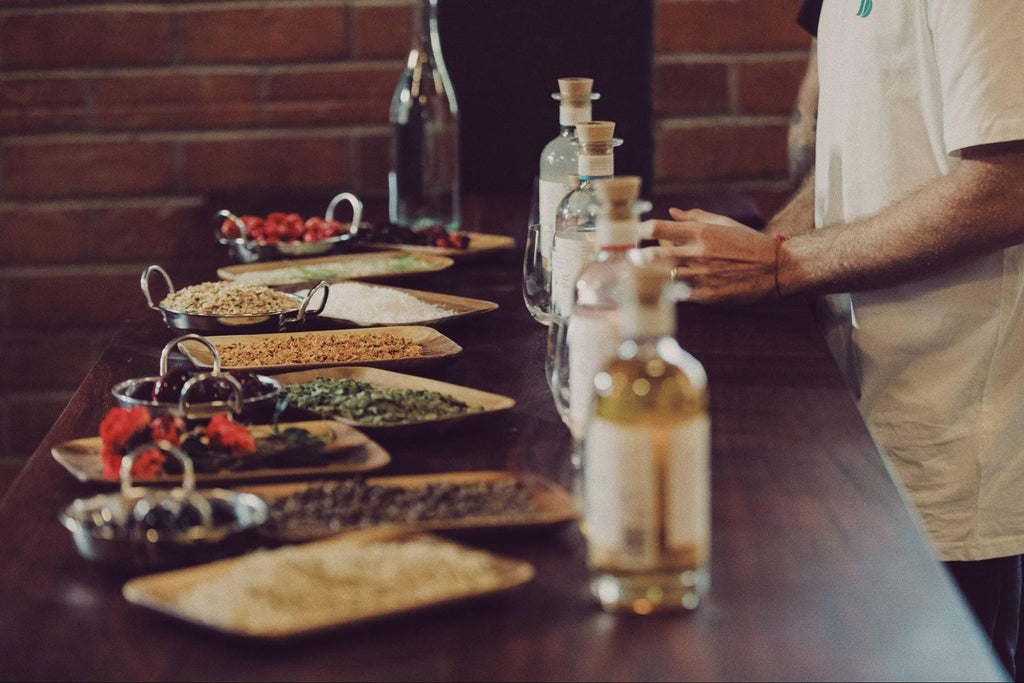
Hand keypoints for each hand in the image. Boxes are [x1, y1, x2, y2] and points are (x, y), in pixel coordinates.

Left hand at [639, 208, 777, 303]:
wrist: (777, 268)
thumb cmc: (749, 243)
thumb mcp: (724, 223)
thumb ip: (695, 217)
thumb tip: (671, 212)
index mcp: (700, 233)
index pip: (657, 229)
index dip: (638, 232)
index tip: (633, 236)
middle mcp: (698, 253)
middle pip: (653, 256)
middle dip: (638, 258)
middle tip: (631, 260)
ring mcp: (702, 276)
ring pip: (663, 278)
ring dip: (653, 277)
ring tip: (646, 276)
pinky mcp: (708, 295)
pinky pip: (680, 295)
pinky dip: (671, 291)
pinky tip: (669, 289)